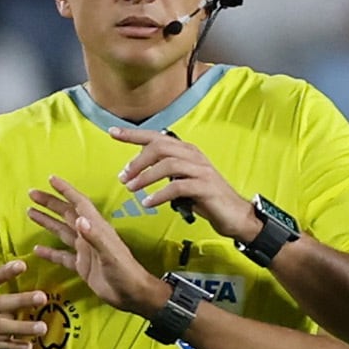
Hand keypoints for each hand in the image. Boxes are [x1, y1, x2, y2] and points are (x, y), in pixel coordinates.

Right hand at [27, 177, 169, 314]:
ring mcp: (85, 250)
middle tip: (32, 194)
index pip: (79, 204)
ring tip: (30, 212)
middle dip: (50, 203)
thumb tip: (79, 219)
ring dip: (47, 222)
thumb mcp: (110, 254)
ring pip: (61, 231)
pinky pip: (62, 256)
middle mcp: (89, 235)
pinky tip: (37, 250)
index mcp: (96, 228)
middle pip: (66, 214)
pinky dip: (49, 252)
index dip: (66, 191)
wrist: (132, 294)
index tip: (51, 180)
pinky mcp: (82, 266)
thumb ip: (95, 237)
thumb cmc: (124, 272)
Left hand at [114, 130, 258, 240]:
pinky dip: (159, 194)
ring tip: (132, 189)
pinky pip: (177, 186)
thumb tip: (140, 170)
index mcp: (187, 151)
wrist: (236, 215)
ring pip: (168, 165)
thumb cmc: (207, 199)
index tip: (112, 133)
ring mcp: (201, 170)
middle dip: (137, 161)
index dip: (134, 135)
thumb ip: (167, 171)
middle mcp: (194, 156)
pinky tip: (148, 203)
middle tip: (124, 177)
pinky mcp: (205, 187)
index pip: (157, 137)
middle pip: (160, 148)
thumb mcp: (184, 180)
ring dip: (145, 177)